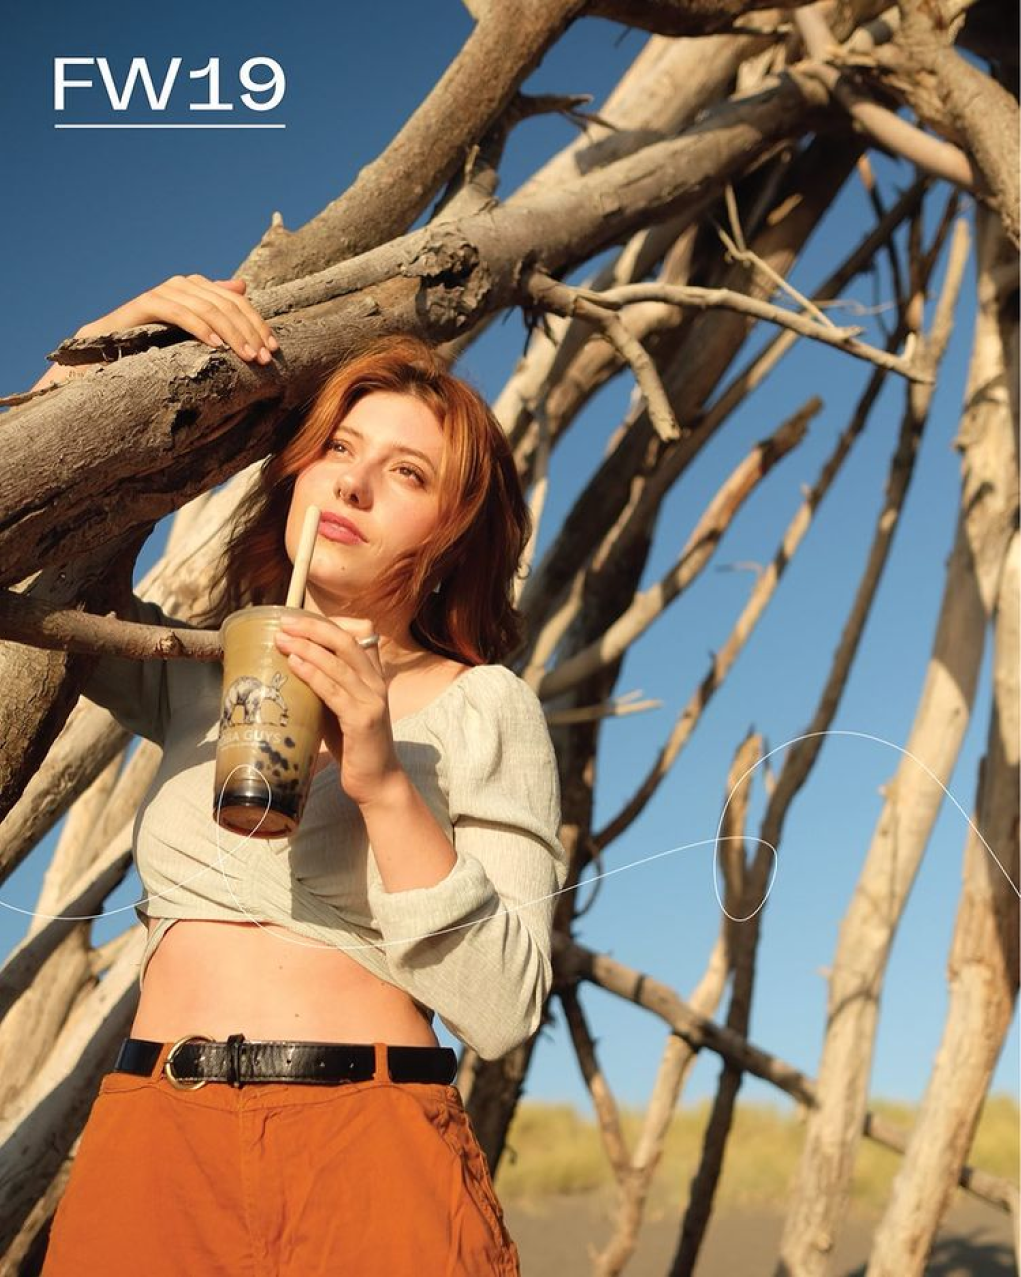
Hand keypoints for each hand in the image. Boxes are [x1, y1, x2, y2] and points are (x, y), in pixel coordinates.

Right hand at [77, 273, 279, 365]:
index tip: (274, 349)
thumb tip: (242, 285)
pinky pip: (180, 313)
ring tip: (246, 356)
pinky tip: (215, 345)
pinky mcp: (146, 303)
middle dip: (249, 332)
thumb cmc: (155, 343)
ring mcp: (164, 292)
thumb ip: (216, 310)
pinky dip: (200, 328)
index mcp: (199, 289)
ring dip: (231, 333)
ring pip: (208, 308)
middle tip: (262, 358)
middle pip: (227, 304)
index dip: (258, 324)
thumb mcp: (194, 331)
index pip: (237, 302)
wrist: (108, 348)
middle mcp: (183, 285)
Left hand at [274, 613, 403, 806]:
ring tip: (281, 641)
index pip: (361, 632)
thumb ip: (325, 684)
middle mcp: (376, 682)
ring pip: (339, 663)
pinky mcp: (363, 720)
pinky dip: (312, 674)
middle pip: (346, 640)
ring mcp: (372, 700)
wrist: (377, 779)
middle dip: (313, 628)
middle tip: (284, 623)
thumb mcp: (338, 705)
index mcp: (373, 675)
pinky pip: (334, 691)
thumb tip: (288, 662)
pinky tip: (294, 665)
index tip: (300, 620)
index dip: (331, 622)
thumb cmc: (352, 743)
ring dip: (307, 648)